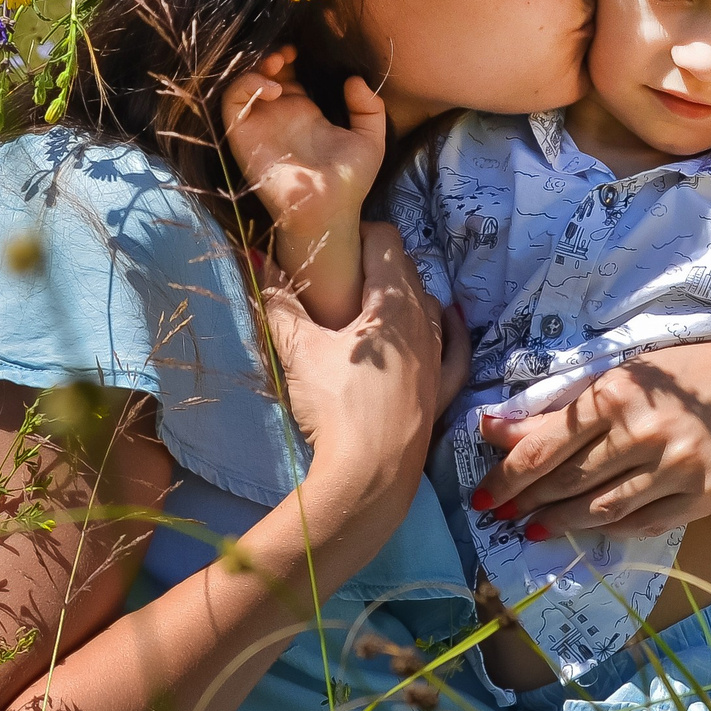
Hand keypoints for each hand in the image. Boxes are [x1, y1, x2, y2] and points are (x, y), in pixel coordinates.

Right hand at [219, 46, 384, 241]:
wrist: (329, 210)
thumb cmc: (350, 181)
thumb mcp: (370, 139)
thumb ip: (369, 108)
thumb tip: (355, 80)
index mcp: (304, 112)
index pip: (290, 74)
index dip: (293, 56)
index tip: (305, 49)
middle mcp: (278, 115)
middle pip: (264, 73)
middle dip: (272, 55)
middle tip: (288, 52)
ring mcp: (259, 125)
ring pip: (243, 83)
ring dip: (256, 66)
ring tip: (278, 63)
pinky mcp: (243, 136)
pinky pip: (232, 103)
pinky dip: (246, 86)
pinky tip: (273, 88)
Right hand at [257, 234, 438, 512]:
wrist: (369, 477)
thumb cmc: (335, 406)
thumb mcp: (299, 351)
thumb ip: (280, 302)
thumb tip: (256, 256)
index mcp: (393, 301)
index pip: (385, 240)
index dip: (358, 233)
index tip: (332, 246)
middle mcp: (425, 321)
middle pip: (407, 270)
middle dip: (376, 264)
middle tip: (340, 276)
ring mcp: (439, 357)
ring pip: (428, 306)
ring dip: (405, 296)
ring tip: (372, 306)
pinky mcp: (443, 391)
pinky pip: (454, 349)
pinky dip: (448, 331)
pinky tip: (445, 322)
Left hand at [473, 338, 710, 537]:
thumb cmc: (688, 371)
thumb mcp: (623, 376)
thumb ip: (560, 408)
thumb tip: (492, 428)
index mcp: (617, 394)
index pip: (546, 447)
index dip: (509, 476)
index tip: (482, 496)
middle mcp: (644, 433)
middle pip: (569, 481)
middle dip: (527, 502)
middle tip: (499, 516)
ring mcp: (677, 468)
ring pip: (603, 508)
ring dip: (562, 522)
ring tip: (534, 529)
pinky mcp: (706, 494)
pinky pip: (646, 522)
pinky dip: (611, 530)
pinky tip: (588, 531)